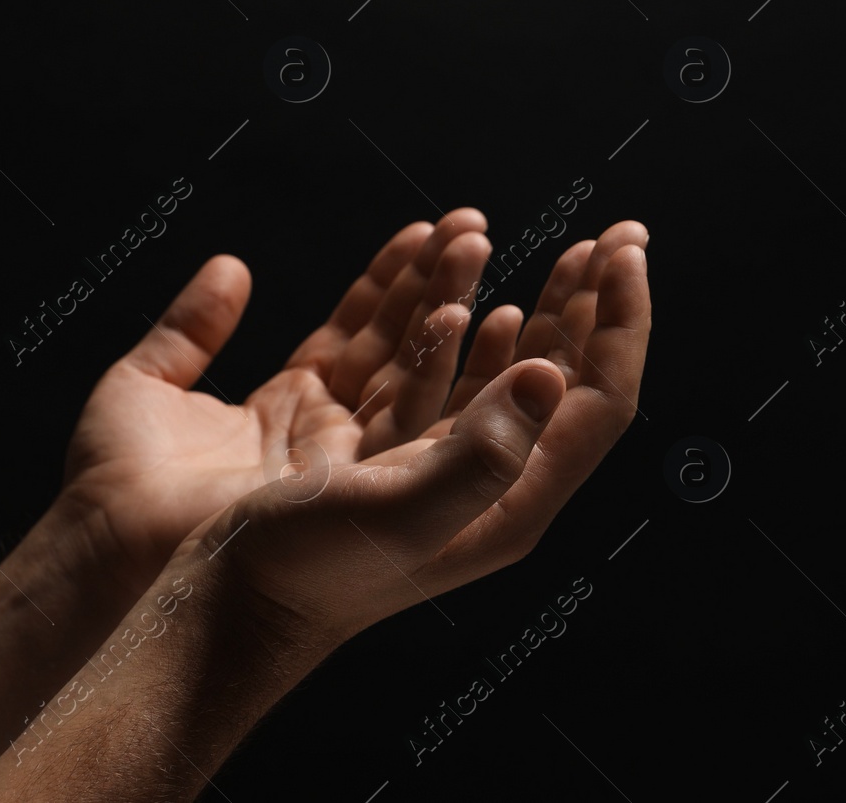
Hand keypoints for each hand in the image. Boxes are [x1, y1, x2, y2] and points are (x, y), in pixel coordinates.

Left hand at [59, 209, 494, 596]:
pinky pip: (404, 418)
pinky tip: (456, 312)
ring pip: (411, 371)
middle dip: (435, 281)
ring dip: (445, 304)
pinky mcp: (346, 485)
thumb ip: (192, 327)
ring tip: (474, 245)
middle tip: (470, 224)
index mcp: (287, 405)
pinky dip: (432, 364)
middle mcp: (325, 432)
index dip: (389, 277)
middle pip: (394, 343)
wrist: (105, 549)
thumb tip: (230, 267)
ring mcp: (341, 459)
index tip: (426, 229)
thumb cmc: (113, 484)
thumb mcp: (146, 382)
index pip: (354, 328)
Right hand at [190, 227, 649, 647]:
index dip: (621, 323)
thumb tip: (549, 374)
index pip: (597, 401)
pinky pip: (421, 363)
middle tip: (615, 234)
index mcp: (509, 500)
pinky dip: (438, 313)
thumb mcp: (401, 514)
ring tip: (526, 239)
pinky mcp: (369, 444)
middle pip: (558, 376)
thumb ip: (481, 452)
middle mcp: (477, 479)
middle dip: (587, 300)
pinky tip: (447, 282)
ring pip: (492, 362)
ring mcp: (423, 460)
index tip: (626, 249)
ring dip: (515, 295)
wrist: (219, 611)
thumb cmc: (307, 576)